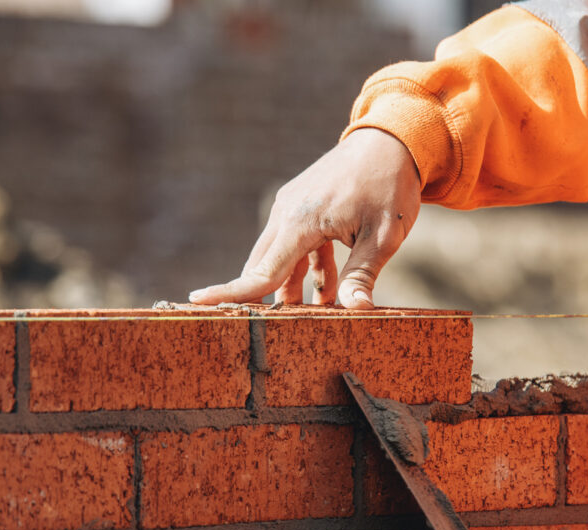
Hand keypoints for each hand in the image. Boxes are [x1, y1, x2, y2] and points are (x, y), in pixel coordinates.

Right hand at [189, 128, 420, 308]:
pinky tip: (327, 289)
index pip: (261, 271)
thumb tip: (357, 310)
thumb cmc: (389, 186)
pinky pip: (293, 245)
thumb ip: (363, 274)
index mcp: (301, 222)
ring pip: (279, 258)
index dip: (231, 292)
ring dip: (292, 286)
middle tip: (272, 332)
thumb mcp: (384, 235)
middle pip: (263, 267)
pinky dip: (305, 268)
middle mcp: (287, 214)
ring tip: (316, 314)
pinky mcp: (301, 205)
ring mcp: (291, 208)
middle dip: (266, 299)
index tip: (197, 302)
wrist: (391, 140)